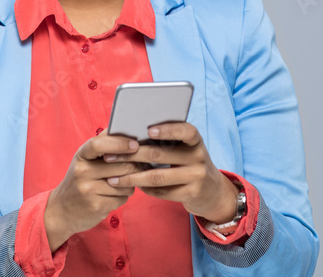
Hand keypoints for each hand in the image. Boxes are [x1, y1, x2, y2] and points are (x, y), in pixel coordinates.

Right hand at [43, 131, 148, 251]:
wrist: (62, 210)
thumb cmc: (80, 179)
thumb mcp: (85, 159)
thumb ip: (103, 144)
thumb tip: (126, 131)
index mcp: (81, 155)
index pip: (99, 144)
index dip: (120, 143)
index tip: (135, 144)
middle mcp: (82, 171)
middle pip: (122, 165)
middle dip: (134, 167)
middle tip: (136, 168)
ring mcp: (88, 190)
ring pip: (126, 183)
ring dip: (129, 184)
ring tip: (120, 184)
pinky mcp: (96, 206)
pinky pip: (122, 198)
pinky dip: (123, 197)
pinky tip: (113, 196)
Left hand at [101, 122, 239, 223]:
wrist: (212, 191)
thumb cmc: (189, 163)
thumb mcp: (186, 149)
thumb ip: (167, 141)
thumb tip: (131, 136)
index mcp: (195, 140)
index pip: (185, 130)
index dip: (168, 129)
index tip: (148, 129)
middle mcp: (199, 156)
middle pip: (161, 154)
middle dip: (132, 155)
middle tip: (110, 156)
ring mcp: (197, 176)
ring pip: (158, 176)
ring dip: (132, 177)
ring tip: (113, 178)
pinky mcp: (191, 194)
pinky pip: (162, 192)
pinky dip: (144, 189)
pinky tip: (130, 186)